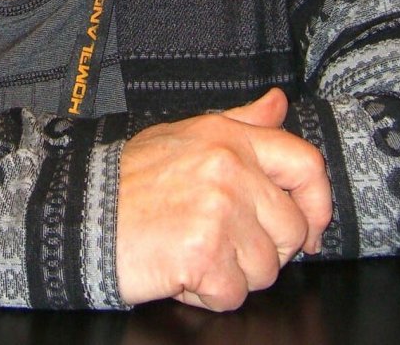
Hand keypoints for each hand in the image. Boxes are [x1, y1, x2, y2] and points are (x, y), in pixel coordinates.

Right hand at [116, 88, 331, 310]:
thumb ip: (241, 122)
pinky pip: (233, 295)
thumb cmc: (129, 180)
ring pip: (266, 269)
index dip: (318, 202)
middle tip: (224, 243)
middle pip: (292, 229)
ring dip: (234, 274)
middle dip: (265, 248)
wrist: (81, 214)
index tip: (311, 228)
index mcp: (228, 138)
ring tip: (194, 252)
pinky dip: (208, 295)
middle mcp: (229, 169)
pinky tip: (181, 272)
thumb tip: (279, 103)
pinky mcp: (204, 254)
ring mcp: (219, 211)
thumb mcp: (185, 134)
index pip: (306, 163)